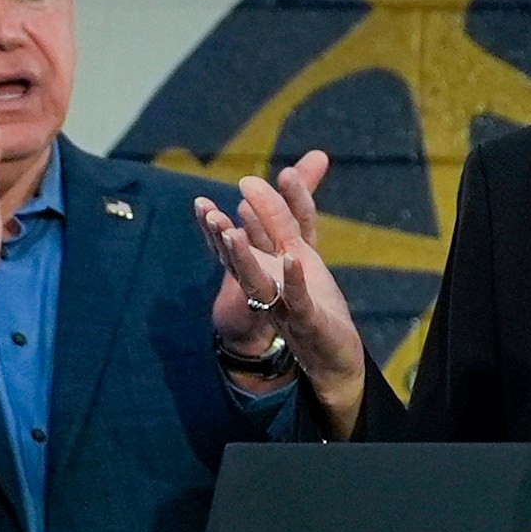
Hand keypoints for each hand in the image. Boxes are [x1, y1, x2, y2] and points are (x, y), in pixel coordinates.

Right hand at [196, 151, 366, 429]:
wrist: (331, 355)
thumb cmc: (310, 301)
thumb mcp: (298, 253)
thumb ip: (287, 217)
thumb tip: (276, 176)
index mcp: (260, 273)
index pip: (232, 248)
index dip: (214, 228)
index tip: (199, 202)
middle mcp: (265, 290)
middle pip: (237, 263)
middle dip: (221, 237)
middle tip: (207, 211)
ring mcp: (284, 306)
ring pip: (258, 282)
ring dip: (244, 258)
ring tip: (233, 231)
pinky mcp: (310, 320)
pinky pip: (298, 299)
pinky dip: (293, 281)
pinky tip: (292, 259)